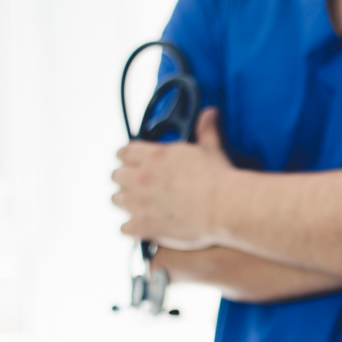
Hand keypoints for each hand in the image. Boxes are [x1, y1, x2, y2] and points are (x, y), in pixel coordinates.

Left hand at [111, 108, 236, 249]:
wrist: (224, 207)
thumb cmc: (218, 178)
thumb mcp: (211, 149)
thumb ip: (206, 130)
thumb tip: (210, 113)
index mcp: (153, 156)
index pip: (124, 152)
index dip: (127, 157)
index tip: (130, 161)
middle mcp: (141, 178)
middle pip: (117, 176)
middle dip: (125, 179)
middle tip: (136, 184)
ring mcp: (140, 203)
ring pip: (117, 200)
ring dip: (125, 201)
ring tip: (137, 205)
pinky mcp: (145, 226)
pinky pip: (125, 228)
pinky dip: (131, 228)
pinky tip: (140, 227)